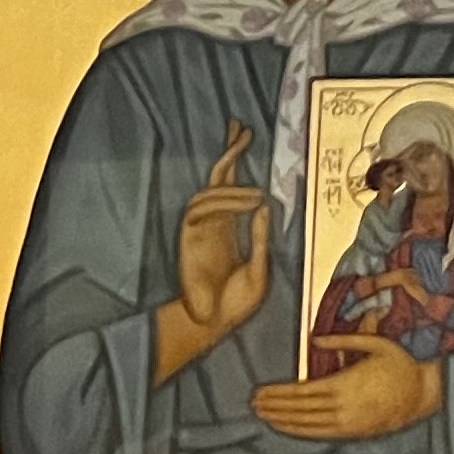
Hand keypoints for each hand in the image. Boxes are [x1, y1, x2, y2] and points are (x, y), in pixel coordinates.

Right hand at [160, 120, 273, 377]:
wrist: (214, 324)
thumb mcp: (260, 269)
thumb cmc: (237, 303)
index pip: (232, 186)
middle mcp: (214, 224)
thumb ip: (260, 238)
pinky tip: (247, 204)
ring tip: (257, 193)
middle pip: (218, 179)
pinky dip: (225, 203)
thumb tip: (265, 207)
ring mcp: (200, 230)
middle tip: (239, 129)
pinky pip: (202, 211)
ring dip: (232, 187)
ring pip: (210, 193)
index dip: (236, 161)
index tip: (245, 138)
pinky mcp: (189, 239)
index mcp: (229, 228)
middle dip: (228, 153)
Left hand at [254, 334, 446, 440]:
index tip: (260, 392)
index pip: (301, 392)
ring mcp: (349, 423)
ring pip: (307, 425)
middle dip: (274, 408)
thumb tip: (315, 339)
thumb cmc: (402, 365)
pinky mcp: (355, 433)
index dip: (278, 394)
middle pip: (300, 410)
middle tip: (254, 405)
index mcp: (345, 384)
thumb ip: (343, 341)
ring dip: (283, 421)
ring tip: (264, 416)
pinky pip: (322, 434)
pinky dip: (301, 432)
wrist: (426, 393)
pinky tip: (287, 428)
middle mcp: (343, 407)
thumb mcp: (376, 344)